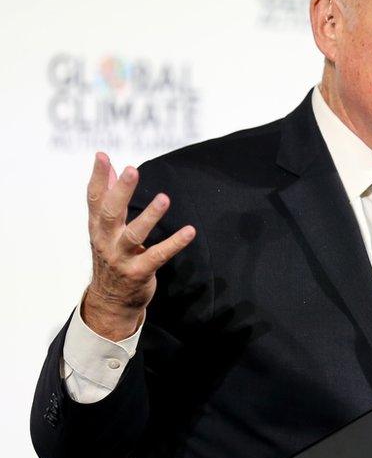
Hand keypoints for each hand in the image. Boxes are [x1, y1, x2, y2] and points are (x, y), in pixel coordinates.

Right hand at [83, 152, 195, 340]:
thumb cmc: (111, 257)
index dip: (97, 177)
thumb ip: (107, 198)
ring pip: (134, 235)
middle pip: (110, 213)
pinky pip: (158, 255)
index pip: (94, 199)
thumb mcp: (104, 229)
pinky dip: (174, 243)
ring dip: (149, 216)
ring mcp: (121, 258)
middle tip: (131, 170)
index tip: (102, 156)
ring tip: (164, 198)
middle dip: (120, 192)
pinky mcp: (139, 272)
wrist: (111, 301)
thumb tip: (107, 167)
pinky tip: (190, 231)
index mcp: (97, 228)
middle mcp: (106, 241)